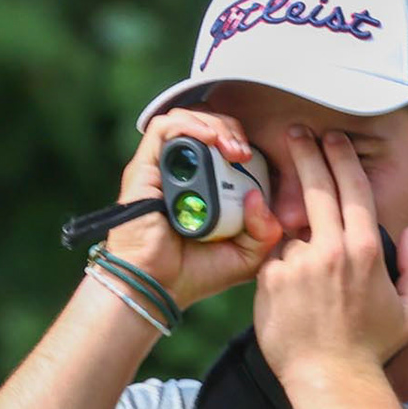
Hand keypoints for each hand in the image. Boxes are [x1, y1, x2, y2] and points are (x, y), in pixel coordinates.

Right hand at [107, 108, 283, 310]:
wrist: (157, 289)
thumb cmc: (195, 275)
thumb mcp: (247, 255)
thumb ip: (264, 230)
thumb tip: (259, 195)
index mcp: (205, 187)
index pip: (224, 144)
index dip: (243, 142)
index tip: (256, 162)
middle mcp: (181, 173)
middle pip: (207, 126)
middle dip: (232, 130)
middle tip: (243, 153)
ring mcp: (161, 169)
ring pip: (187, 120)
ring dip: (214, 125)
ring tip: (230, 148)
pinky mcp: (143, 168)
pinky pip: (164, 129)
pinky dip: (189, 126)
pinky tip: (210, 140)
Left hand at [253, 124, 407, 384]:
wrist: (330, 380)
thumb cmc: (372, 348)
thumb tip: (405, 233)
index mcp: (364, 250)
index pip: (352, 188)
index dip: (341, 157)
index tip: (332, 138)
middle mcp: (329, 249)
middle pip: (315, 187)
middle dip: (305, 153)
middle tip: (295, 132)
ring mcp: (296, 263)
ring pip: (291, 229)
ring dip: (292, 231)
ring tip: (297, 246)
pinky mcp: (269, 280)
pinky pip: (273, 257)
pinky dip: (279, 262)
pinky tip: (287, 284)